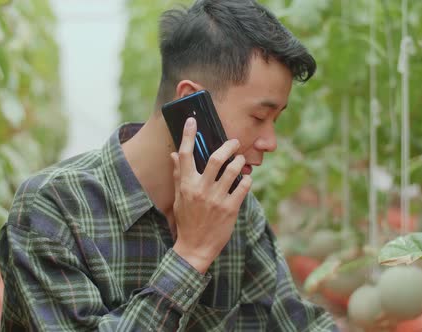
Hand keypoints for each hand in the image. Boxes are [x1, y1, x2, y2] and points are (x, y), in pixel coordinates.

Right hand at [171, 117, 251, 273]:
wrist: (195, 248)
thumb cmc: (186, 221)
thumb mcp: (179, 198)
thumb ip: (179, 175)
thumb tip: (174, 154)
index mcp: (186, 185)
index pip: (186, 154)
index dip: (189, 135)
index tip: (192, 121)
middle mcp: (201, 189)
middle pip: (216, 158)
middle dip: (228, 146)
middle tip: (235, 142)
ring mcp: (216, 199)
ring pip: (233, 170)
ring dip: (239, 161)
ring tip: (240, 160)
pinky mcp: (230, 209)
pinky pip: (243, 187)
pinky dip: (247, 179)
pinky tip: (246, 179)